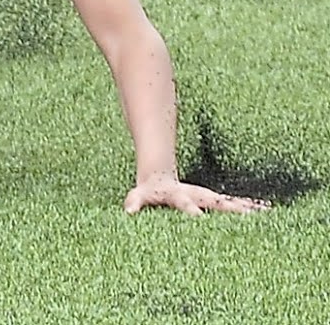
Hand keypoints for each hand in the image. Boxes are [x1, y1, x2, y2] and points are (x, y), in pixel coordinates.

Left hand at [123, 176, 269, 215]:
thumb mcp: (138, 195)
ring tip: (267, 213)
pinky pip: (234, 205)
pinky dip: (250, 208)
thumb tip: (128, 212)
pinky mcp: (214, 201)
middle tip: (250, 215)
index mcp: (178, 196)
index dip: (191, 211)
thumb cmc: (148, 191)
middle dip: (231, 208)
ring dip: (247, 208)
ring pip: (230, 203)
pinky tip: (268, 212)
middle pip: (216, 202)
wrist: (159, 178)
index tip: (199, 218)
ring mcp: (208, 197)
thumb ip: (134, 202)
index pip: (186, 204)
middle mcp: (197, 196)